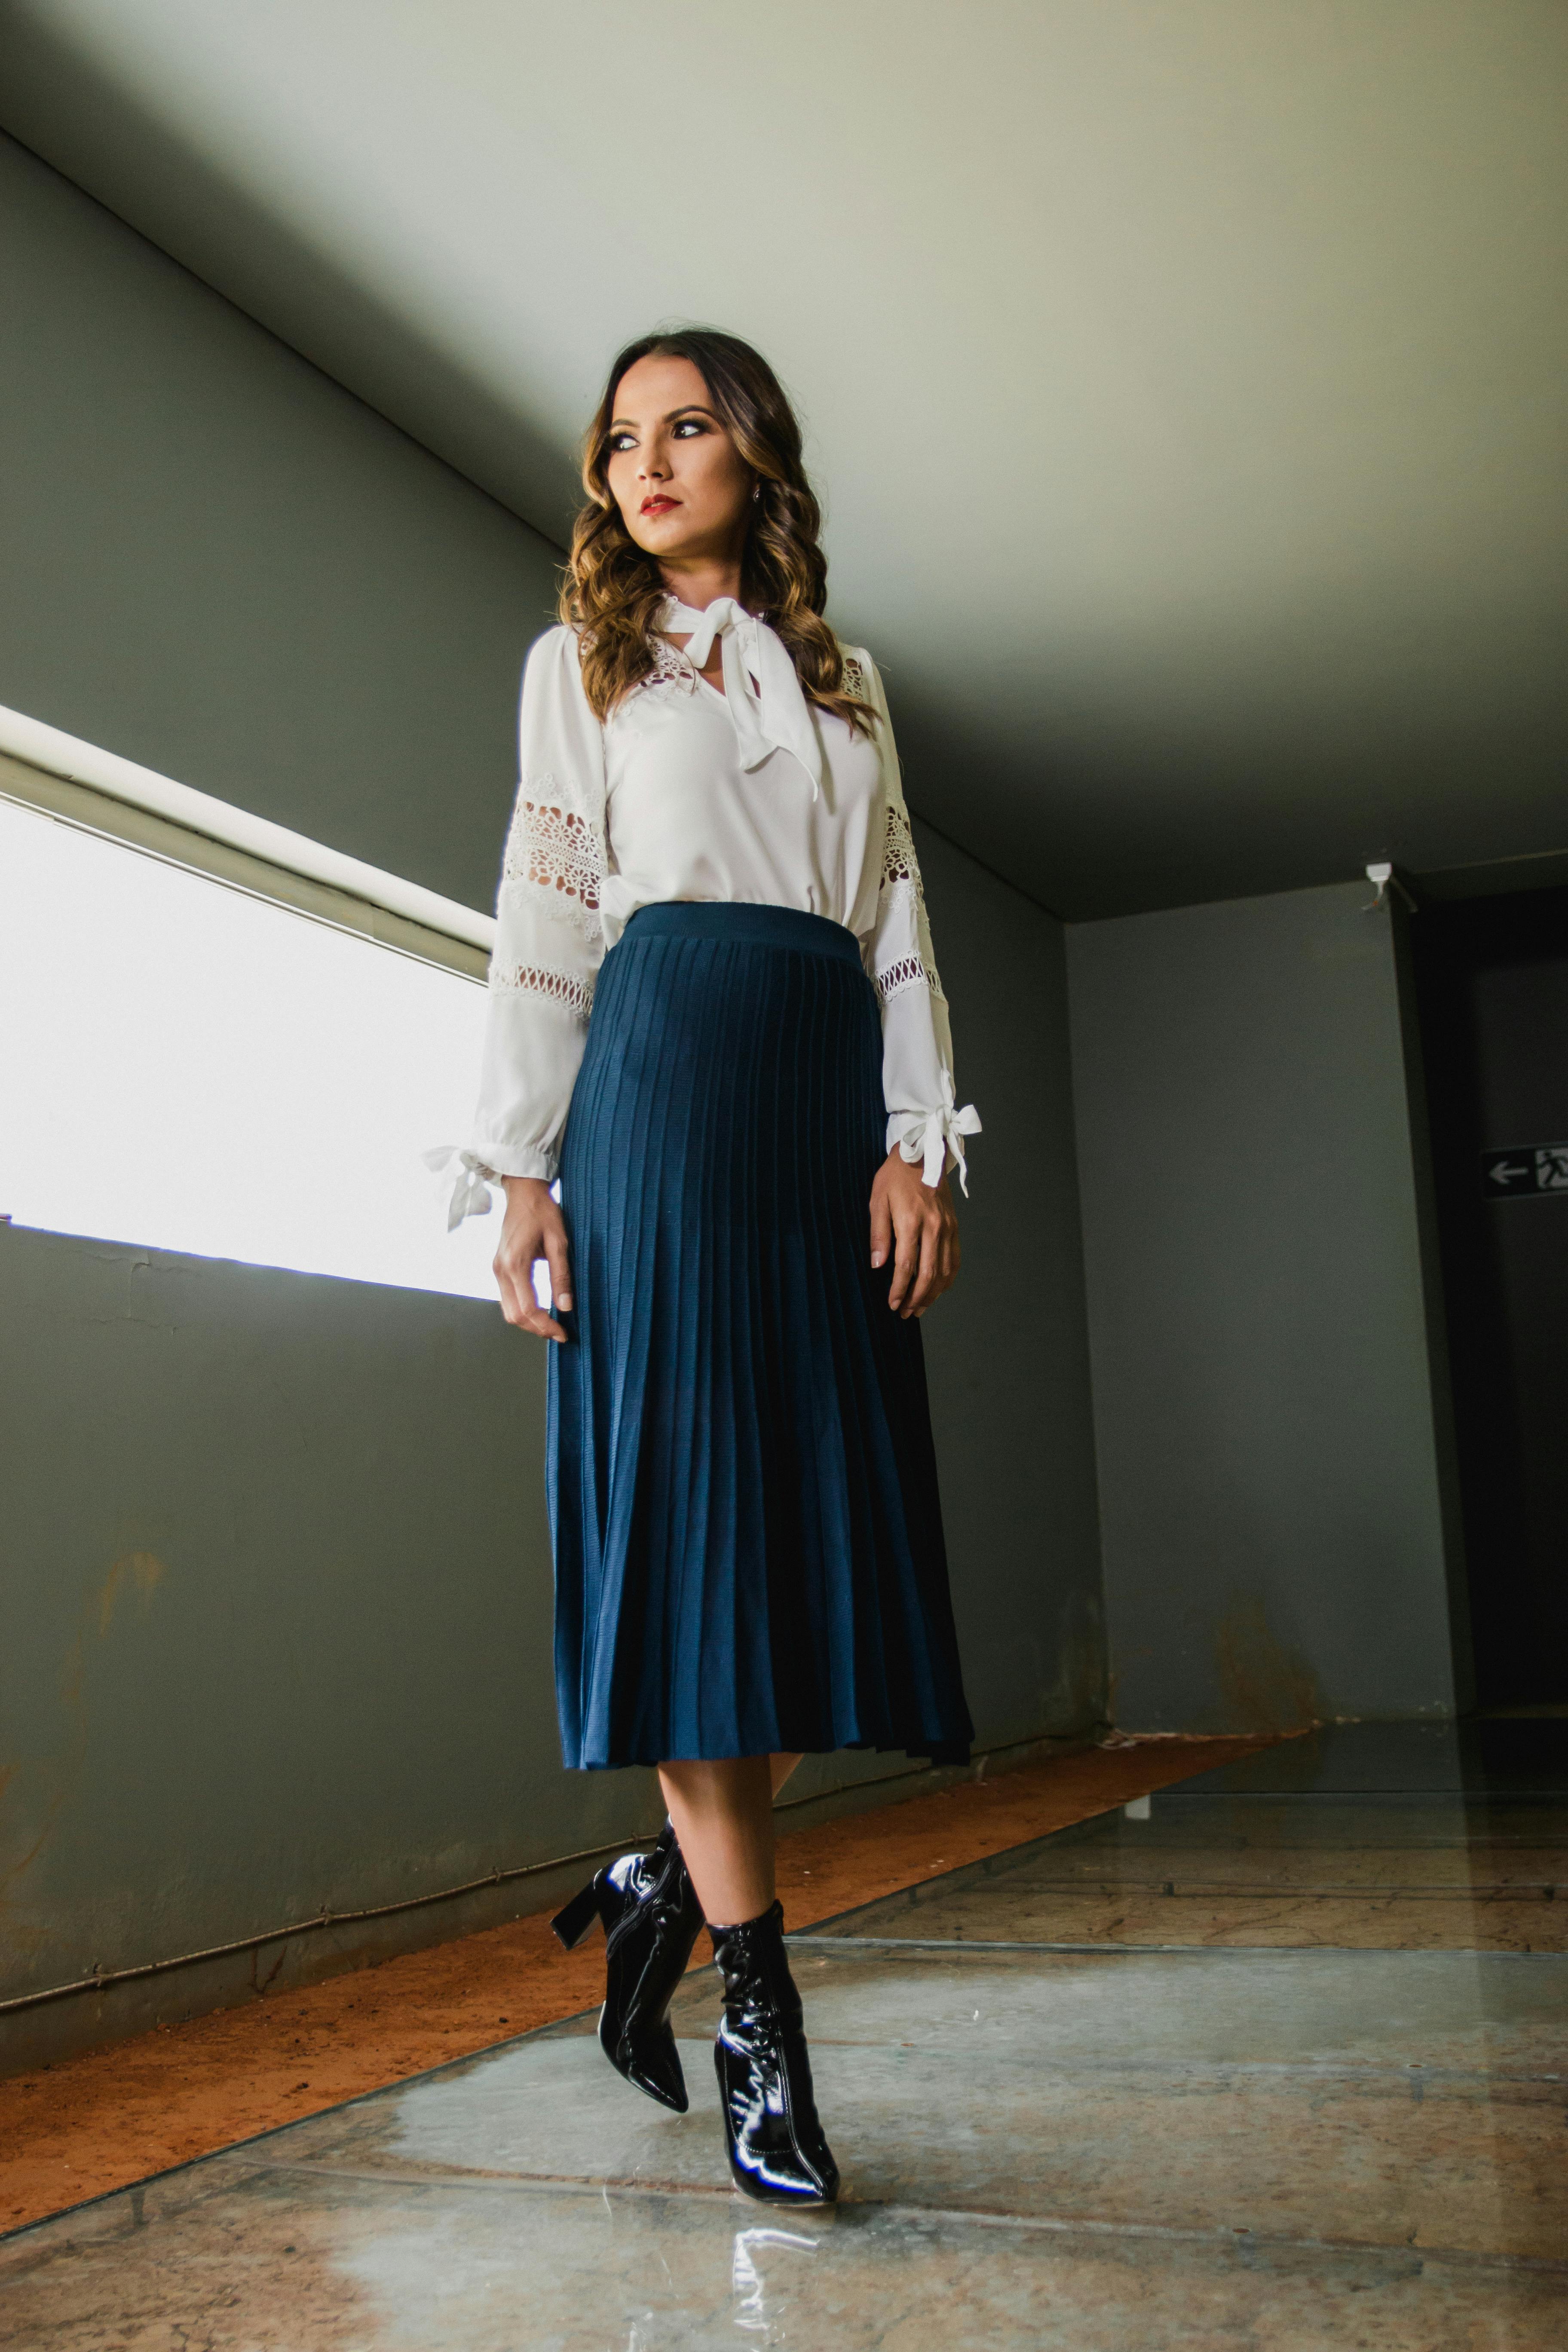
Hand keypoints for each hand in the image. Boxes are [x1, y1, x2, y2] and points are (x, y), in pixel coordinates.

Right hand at [494, 1176, 573, 1340]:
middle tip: (559, 1333)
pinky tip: (541, 1310)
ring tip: (552, 1324)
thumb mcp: (559, 1242)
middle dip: (536, 1329)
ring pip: (508, 1310)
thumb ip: (561, 1276)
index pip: (528, 1309)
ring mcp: (497, 1269)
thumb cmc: (543, 1212)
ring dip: (529, 1322)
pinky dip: (522, 1310)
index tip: (563, 1334)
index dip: (546, 1326)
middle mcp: (500, 1270)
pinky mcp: (499, 1267)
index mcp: (514, 1264)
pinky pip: (507, 1298)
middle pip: (514, 1315)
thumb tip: (566, 1306)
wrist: (523, 1193)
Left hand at [869, 1148, 959, 1317]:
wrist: (923, 1152)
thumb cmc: (894, 1176)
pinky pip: (955, 1259)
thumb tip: (878, 1265)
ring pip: (944, 1270)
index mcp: (911, 1221)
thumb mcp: (877, 1200)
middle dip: (916, 1298)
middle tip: (904, 1313)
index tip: (892, 1304)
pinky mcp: (955, 1226)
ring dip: (933, 1294)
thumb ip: (879, 1234)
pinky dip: (948, 1278)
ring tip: (919, 1308)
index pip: (906, 1266)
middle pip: (928, 1274)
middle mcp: (934, 1227)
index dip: (899, 1289)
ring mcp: (948, 1227)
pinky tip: (939, 1289)